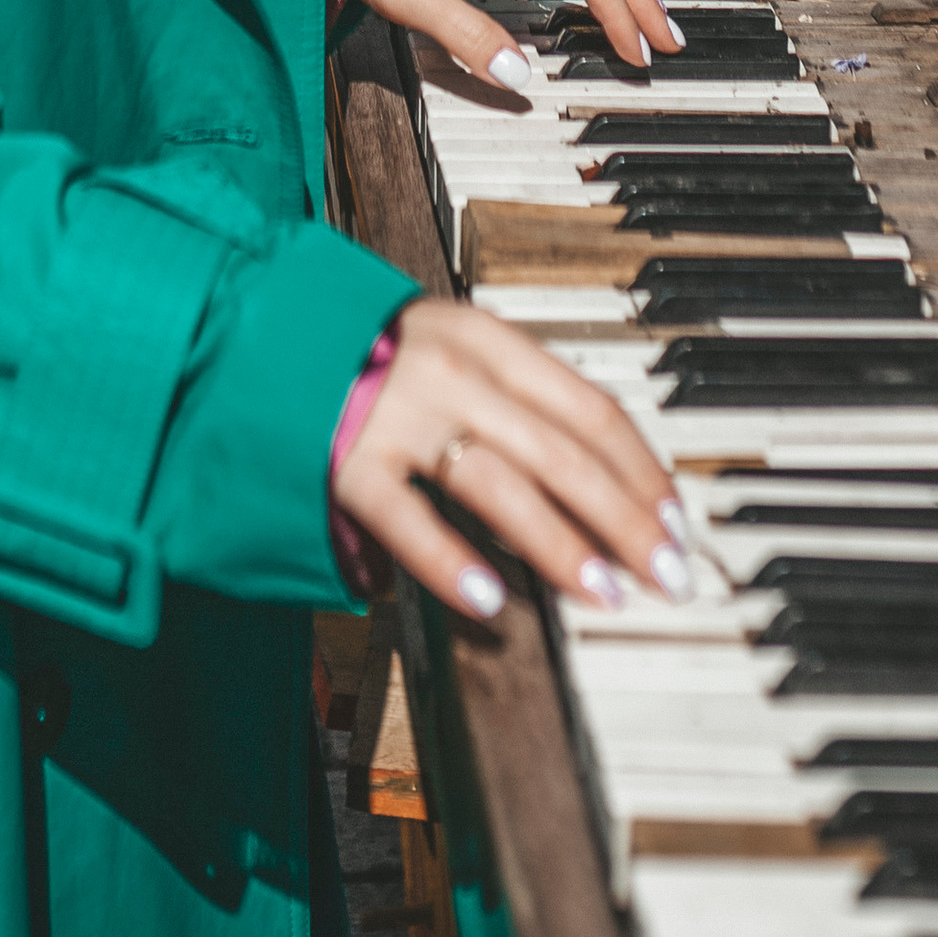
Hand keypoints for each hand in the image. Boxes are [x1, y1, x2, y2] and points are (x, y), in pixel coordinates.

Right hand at [333, 298, 690, 620]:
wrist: (260, 335)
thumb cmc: (374, 354)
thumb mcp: (457, 350)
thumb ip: (519, 400)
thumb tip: (602, 476)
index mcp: (490, 341)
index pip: (592, 409)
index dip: (643, 471)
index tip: (677, 524)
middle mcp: (454, 373)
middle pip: (564, 452)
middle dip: (626, 519)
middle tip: (667, 575)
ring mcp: (400, 417)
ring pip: (502, 484)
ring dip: (561, 544)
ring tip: (603, 593)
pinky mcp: (346, 465)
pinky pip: (409, 521)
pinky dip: (451, 562)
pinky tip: (490, 601)